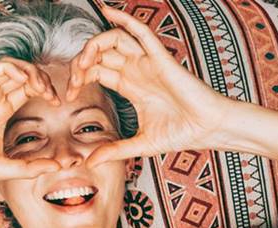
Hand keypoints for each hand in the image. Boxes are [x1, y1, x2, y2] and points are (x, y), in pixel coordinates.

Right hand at [0, 57, 63, 187]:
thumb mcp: (4, 168)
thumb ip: (30, 168)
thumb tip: (57, 166)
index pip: (27, 88)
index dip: (45, 89)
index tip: (58, 102)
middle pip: (22, 74)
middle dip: (41, 78)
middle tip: (51, 94)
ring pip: (8, 66)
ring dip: (28, 70)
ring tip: (40, 86)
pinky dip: (10, 68)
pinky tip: (22, 79)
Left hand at [67, 4, 236, 166]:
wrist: (208, 129)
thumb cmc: (182, 133)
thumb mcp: (140, 144)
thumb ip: (114, 151)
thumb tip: (90, 163)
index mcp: (131, 86)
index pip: (96, 72)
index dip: (80, 78)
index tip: (69, 95)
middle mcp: (137, 70)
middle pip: (101, 54)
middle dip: (81, 63)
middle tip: (73, 81)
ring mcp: (148, 62)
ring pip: (114, 40)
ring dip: (94, 46)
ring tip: (83, 62)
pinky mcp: (161, 59)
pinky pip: (141, 32)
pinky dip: (124, 19)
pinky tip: (107, 11)